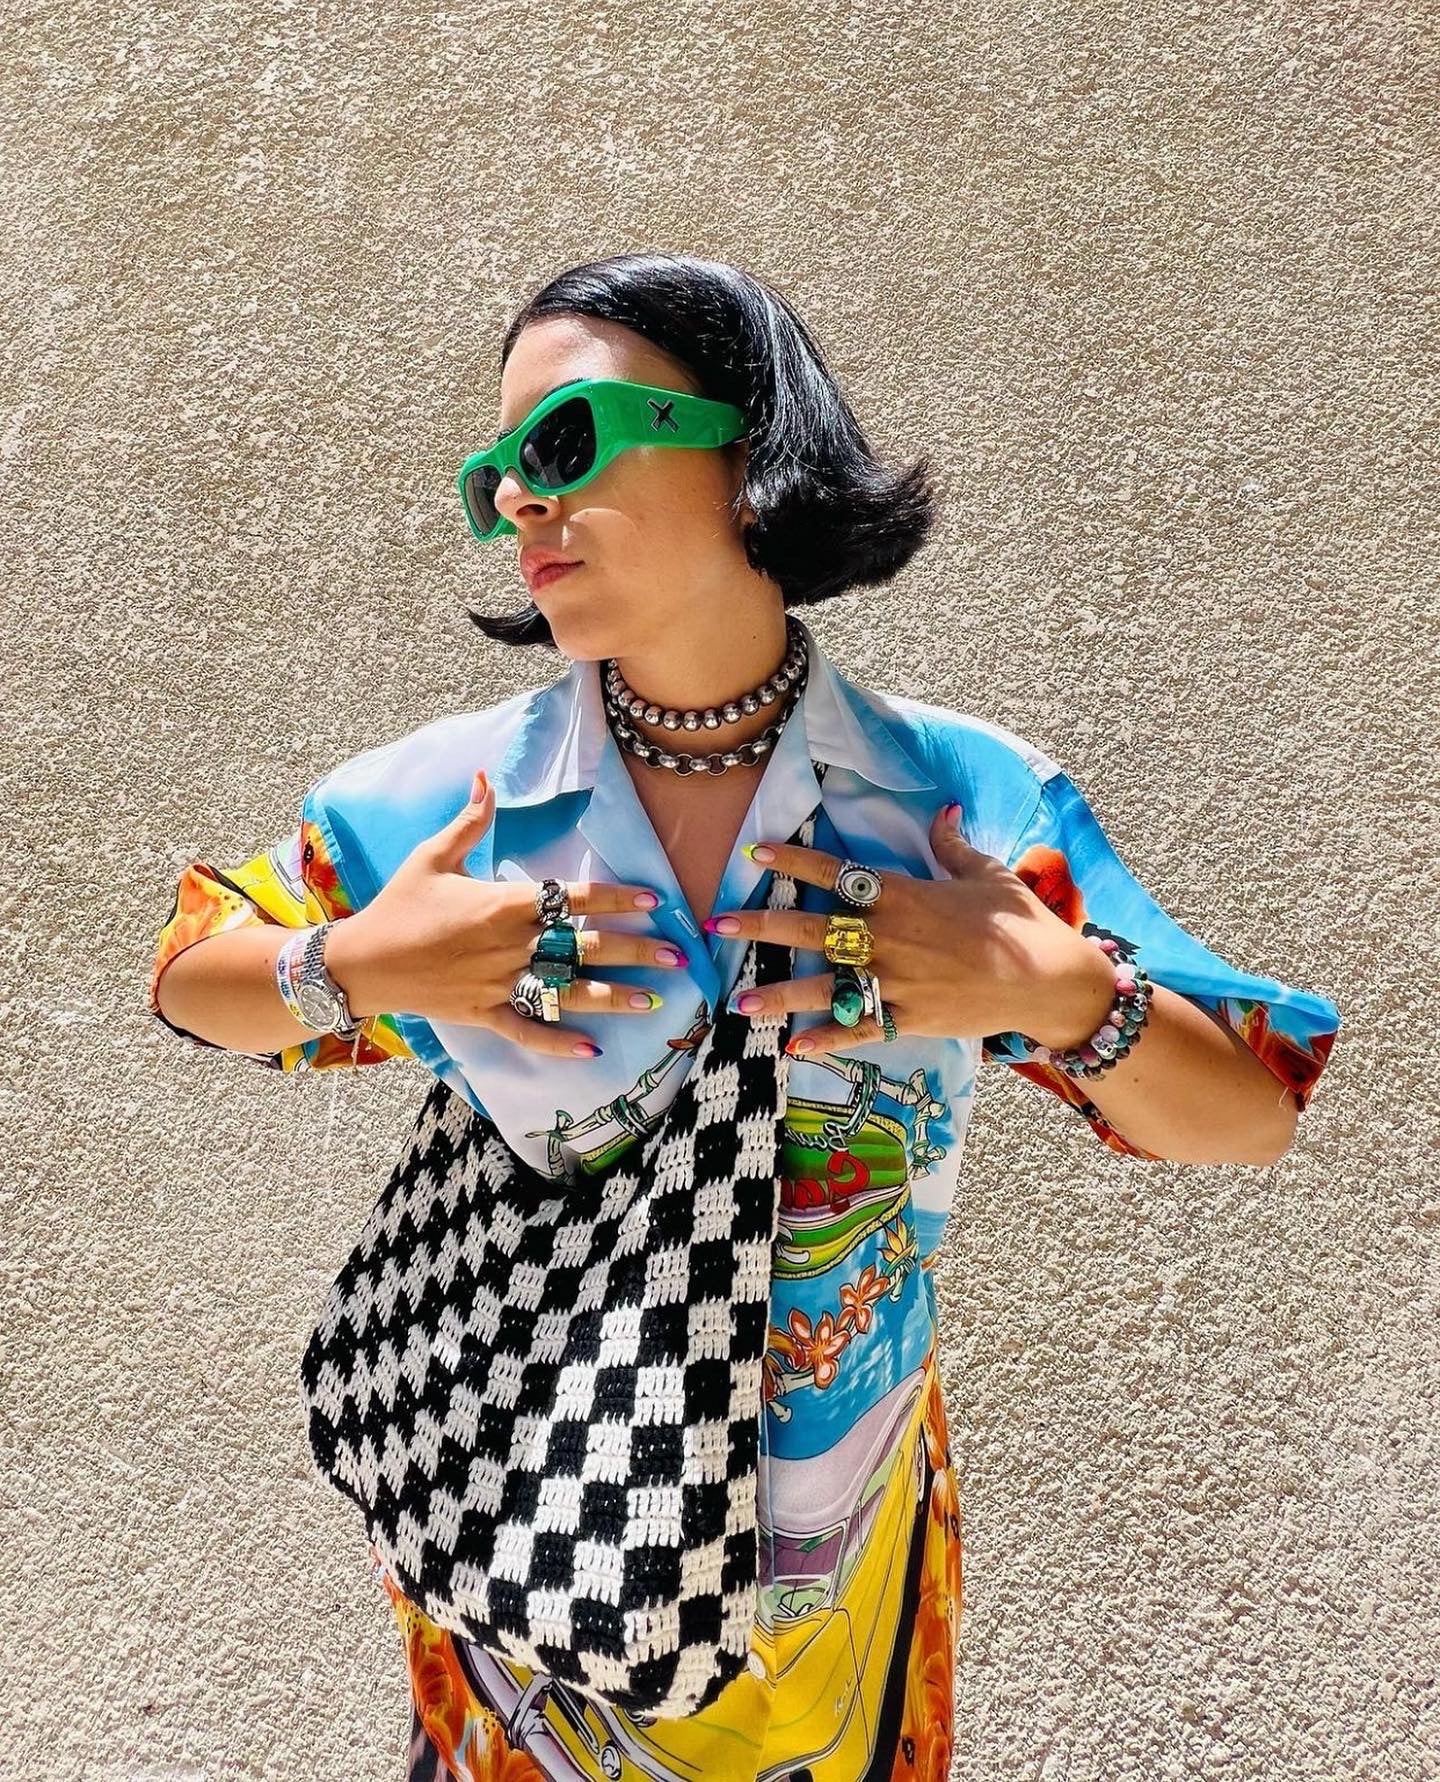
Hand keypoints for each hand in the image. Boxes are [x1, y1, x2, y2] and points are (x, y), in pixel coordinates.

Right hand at [323, 768, 690, 1058]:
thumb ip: (470, 821)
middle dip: (634, 950)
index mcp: (504, 903)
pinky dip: (559, 1042)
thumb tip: (486, 775)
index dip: (618, 898)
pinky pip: (528, 1032)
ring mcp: (499, 984)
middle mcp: (510, 945)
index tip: (656, 901)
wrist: (361, 962)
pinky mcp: (484, 1014)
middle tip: (677, 955)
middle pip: (584, 946)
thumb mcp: (433, 856)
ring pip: (567, 992)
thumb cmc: (398, 905)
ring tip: (654, 1002)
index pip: (574, 897)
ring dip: (613, 997)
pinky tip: (594, 1049)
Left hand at [708, 801, 1111, 1058]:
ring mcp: (895, 982)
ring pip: (824, 986)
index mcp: (903, 895)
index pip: (836, 872)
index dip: (794, 858)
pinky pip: (859, 1030)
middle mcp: (889, 937)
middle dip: (762, 925)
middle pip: (813, 927)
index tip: (756, 850)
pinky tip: (794, 1046)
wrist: (1048, 980)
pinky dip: (828, 1039)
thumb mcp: (987, 873)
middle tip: (719, 924)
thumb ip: (953, 845)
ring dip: (778, 993)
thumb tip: (941, 813)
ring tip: (738, 1001)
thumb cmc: (1020, 922)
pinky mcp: (909, 1018)